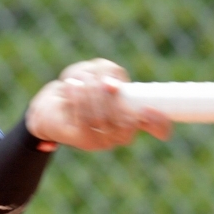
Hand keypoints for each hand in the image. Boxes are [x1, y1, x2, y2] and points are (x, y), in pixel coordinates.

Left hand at [24, 58, 171, 150]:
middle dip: (111, 96)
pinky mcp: (81, 141)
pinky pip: (83, 120)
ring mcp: (102, 141)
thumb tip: (113, 86)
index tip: (149, 110)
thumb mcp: (101, 72)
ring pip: (103, 119)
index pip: (159, 127)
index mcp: (134, 118)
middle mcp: (121, 135)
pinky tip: (71, 84)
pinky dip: (77, 98)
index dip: (159, 122)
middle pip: (126, 121)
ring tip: (83, 79)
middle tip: (102, 81)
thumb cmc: (84, 86)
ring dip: (92, 94)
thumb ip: (112, 74)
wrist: (54, 105)